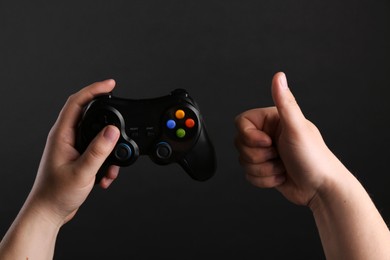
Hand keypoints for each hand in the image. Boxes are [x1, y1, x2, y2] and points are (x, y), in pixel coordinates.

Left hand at [26, 79, 120, 224]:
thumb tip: (113, 131)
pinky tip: (105, 176)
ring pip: (97, 136)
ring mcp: (73, 148)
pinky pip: (98, 151)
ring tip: (111, 166)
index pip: (77, 102)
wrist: (49, 212)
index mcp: (62, 135)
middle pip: (89, 114)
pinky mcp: (79, 158)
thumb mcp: (82, 171)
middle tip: (121, 109)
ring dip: (109, 148)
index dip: (94, 90)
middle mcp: (66, 138)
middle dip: (107, 114)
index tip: (110, 84)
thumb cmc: (57, 194)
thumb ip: (99, 151)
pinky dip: (107, 162)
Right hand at [235, 72, 342, 205]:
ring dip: (264, 170)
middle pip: (240, 144)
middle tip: (279, 155)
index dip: (249, 136)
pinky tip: (281, 176)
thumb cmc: (314, 158)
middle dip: (258, 156)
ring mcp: (264, 153)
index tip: (267, 143)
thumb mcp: (297, 128)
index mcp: (271, 120)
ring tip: (283, 166)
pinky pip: (248, 175)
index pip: (241, 123)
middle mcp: (266, 134)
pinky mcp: (264, 169)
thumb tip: (279, 76)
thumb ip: (285, 102)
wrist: (320, 189)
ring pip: (243, 161)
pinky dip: (264, 180)